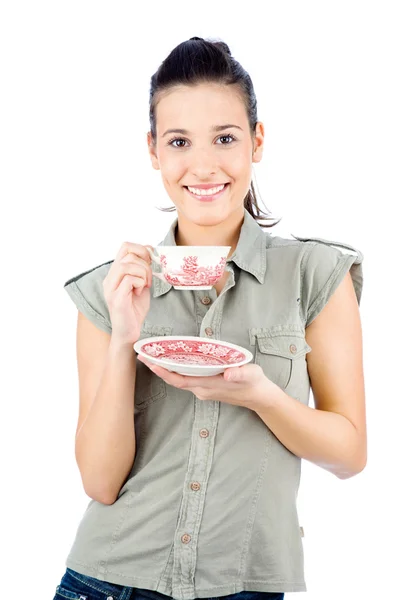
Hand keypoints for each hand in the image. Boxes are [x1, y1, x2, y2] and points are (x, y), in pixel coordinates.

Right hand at [102, 242, 153, 345]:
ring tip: (145, 286)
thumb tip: (151, 252)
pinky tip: (140, 292)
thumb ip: (142, 270)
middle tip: (149, 279)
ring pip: (127, 265)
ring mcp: (111, 288)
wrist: (129, 332)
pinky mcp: (116, 298)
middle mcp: (110, 278)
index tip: (151, 262)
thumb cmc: (134, 310)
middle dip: (145, 263)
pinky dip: (140, 283)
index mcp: (115, 273)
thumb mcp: (141, 284)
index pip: (125, 247)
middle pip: (127, 253)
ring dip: (143, 273)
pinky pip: (129, 279)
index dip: (142, 249)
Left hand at [137, 357, 273, 410]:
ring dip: (165, 370)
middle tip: (143, 355)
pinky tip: (172, 362)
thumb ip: (239, 374)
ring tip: (153, 356)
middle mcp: (202, 390)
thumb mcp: (250, 375)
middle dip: (158, 368)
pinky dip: (176, 371)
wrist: (260, 397)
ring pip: (179, 380)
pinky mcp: (206, 388)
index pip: (180, 380)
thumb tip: (228, 374)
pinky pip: (186, 380)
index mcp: (209, 385)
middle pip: (175, 380)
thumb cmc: (254, 383)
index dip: (164, 372)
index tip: (151, 363)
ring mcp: (203, 390)